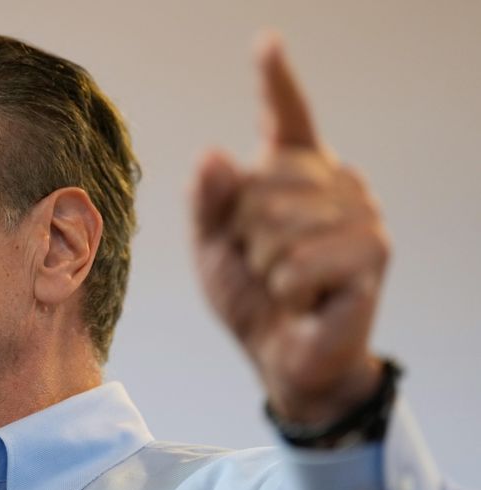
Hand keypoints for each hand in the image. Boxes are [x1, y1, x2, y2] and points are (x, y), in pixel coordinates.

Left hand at [191, 34, 388, 425]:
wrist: (279, 353)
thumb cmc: (250, 295)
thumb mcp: (212, 247)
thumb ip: (207, 202)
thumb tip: (214, 153)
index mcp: (292, 175)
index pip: (286, 118)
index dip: (275, 81)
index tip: (265, 43)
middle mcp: (333, 182)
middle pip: (261, 184)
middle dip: (245, 235)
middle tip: (266, 262)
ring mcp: (359, 212)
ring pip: (279, 223)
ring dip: (267, 266)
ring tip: (286, 282)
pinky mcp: (373, 250)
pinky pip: (300, 262)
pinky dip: (289, 290)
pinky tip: (306, 299)